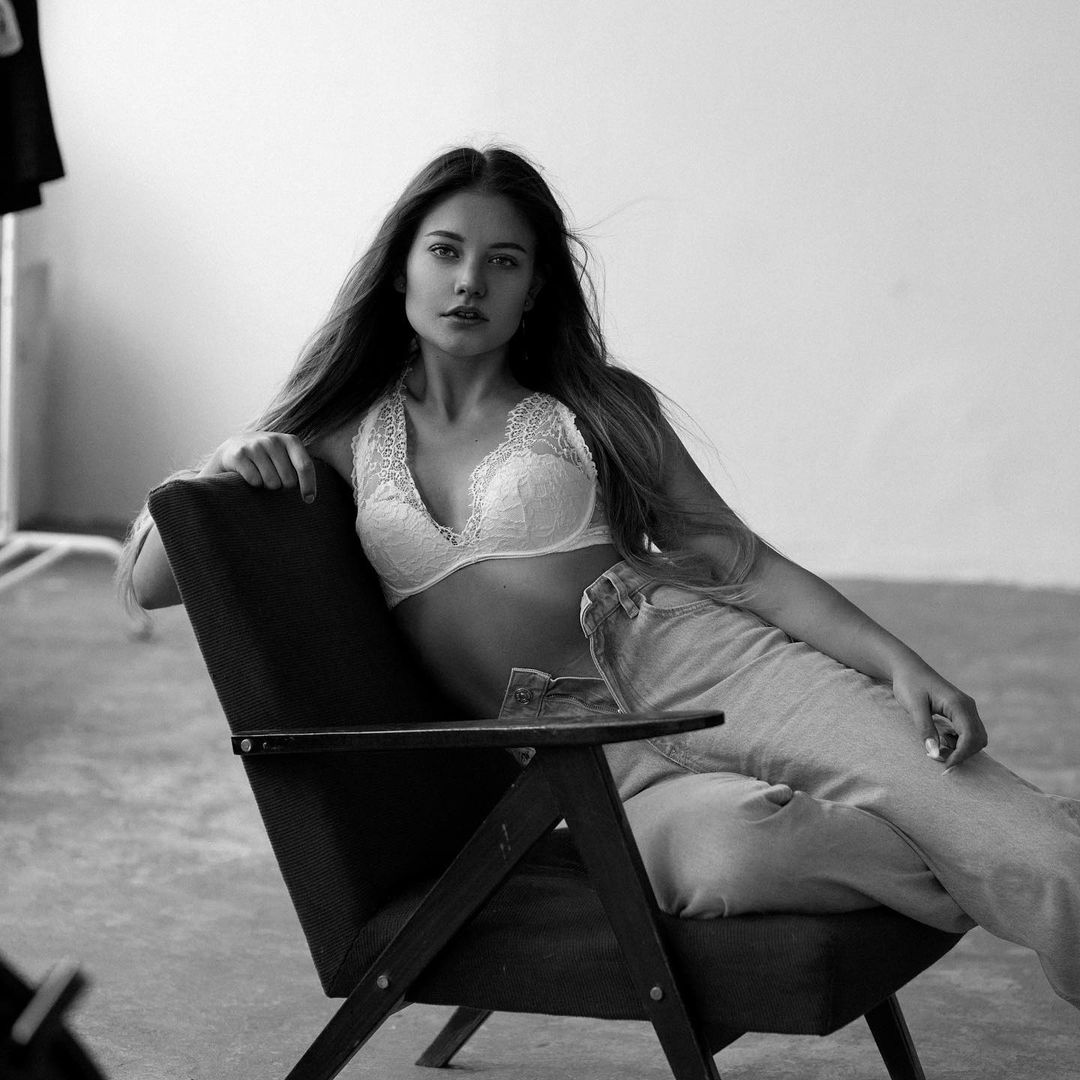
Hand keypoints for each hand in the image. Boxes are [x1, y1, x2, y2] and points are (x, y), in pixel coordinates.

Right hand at [202, 432, 316, 502]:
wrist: (233, 448)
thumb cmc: (267, 457)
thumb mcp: (286, 456)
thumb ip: (301, 467)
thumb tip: (311, 496)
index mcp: (290, 440)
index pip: (305, 466)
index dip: (309, 485)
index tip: (309, 500)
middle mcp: (273, 440)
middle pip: (289, 479)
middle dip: (283, 485)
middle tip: (275, 478)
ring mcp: (255, 445)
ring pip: (272, 482)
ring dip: (268, 485)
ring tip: (262, 475)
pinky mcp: (239, 454)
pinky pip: (255, 481)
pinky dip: (254, 483)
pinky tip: (249, 474)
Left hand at [890, 659, 986, 769]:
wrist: (908, 668)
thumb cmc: (909, 684)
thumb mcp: (913, 707)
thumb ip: (925, 729)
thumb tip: (934, 754)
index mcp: (958, 704)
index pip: (970, 736)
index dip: (961, 754)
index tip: (945, 764)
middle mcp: (967, 705)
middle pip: (978, 739)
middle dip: (963, 754)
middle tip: (940, 759)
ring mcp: (967, 707)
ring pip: (977, 737)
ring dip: (962, 748)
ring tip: (940, 749)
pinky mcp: (962, 710)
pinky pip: (970, 731)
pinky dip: (961, 741)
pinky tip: (943, 740)